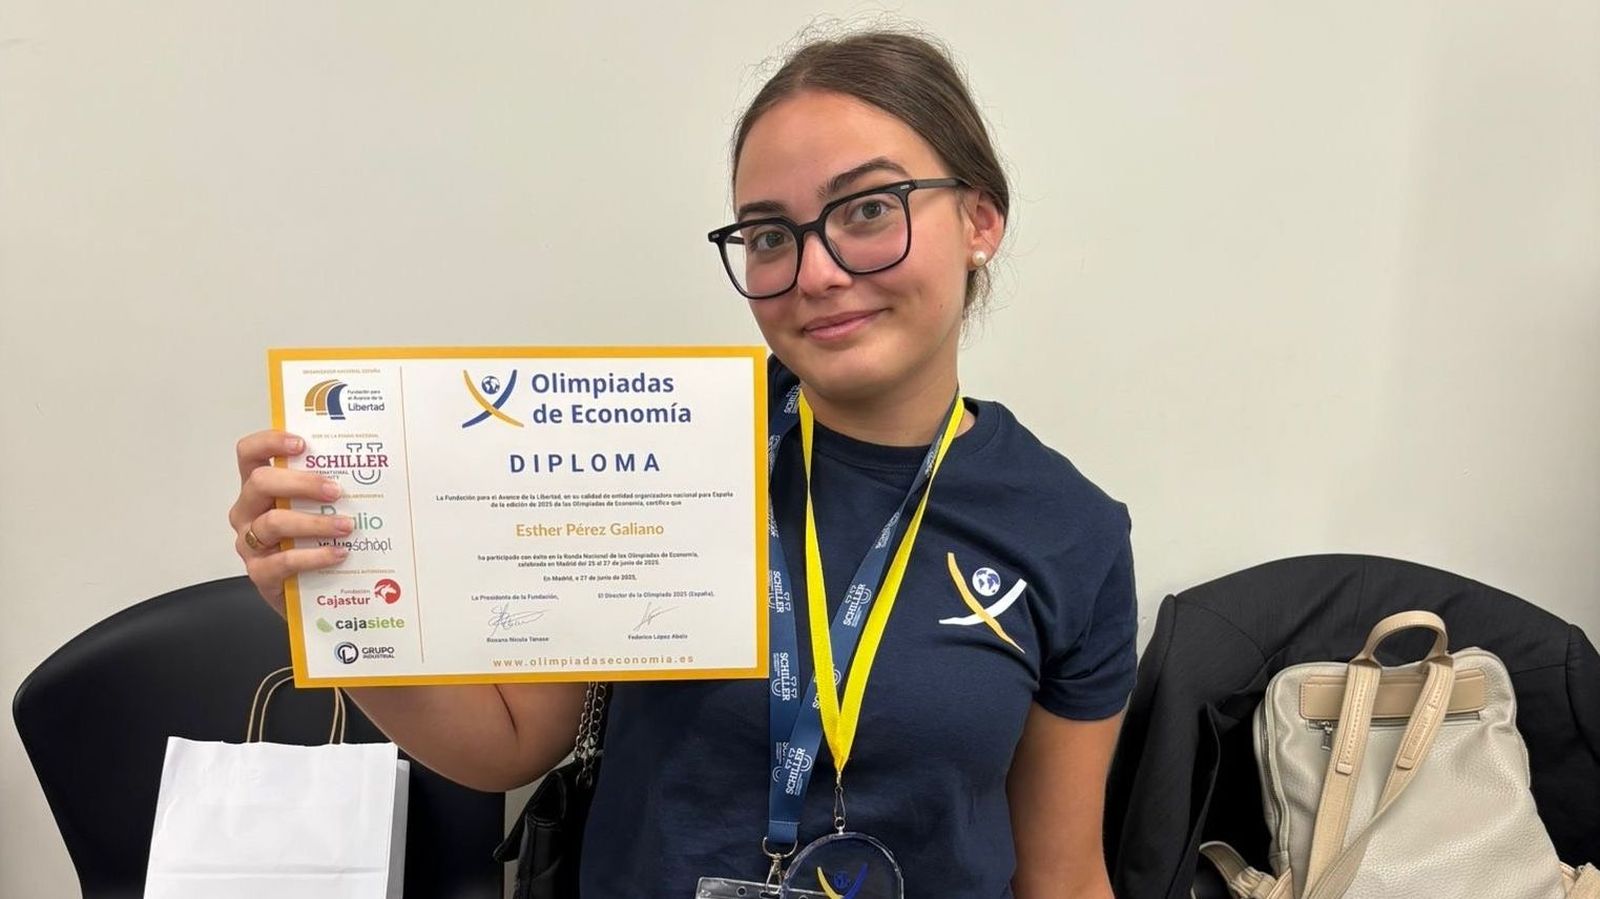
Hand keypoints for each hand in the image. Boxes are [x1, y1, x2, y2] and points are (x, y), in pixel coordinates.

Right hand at [228, 430, 353, 617]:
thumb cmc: (311, 542)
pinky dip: (314, 556)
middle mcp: (248, 512)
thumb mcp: (316, 510)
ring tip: (346, 526)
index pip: (250, 454)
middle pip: (261, 483)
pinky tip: (338, 554)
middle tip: (336, 490)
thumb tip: (371, 470)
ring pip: (274, 523)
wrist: (308, 597)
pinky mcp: (260, 573)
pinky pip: (284, 561)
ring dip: (315, 522)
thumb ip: (327, 489)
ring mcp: (250, 543)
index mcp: (259, 489)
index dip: (270, 442)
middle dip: (302, 483)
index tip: (301, 444)